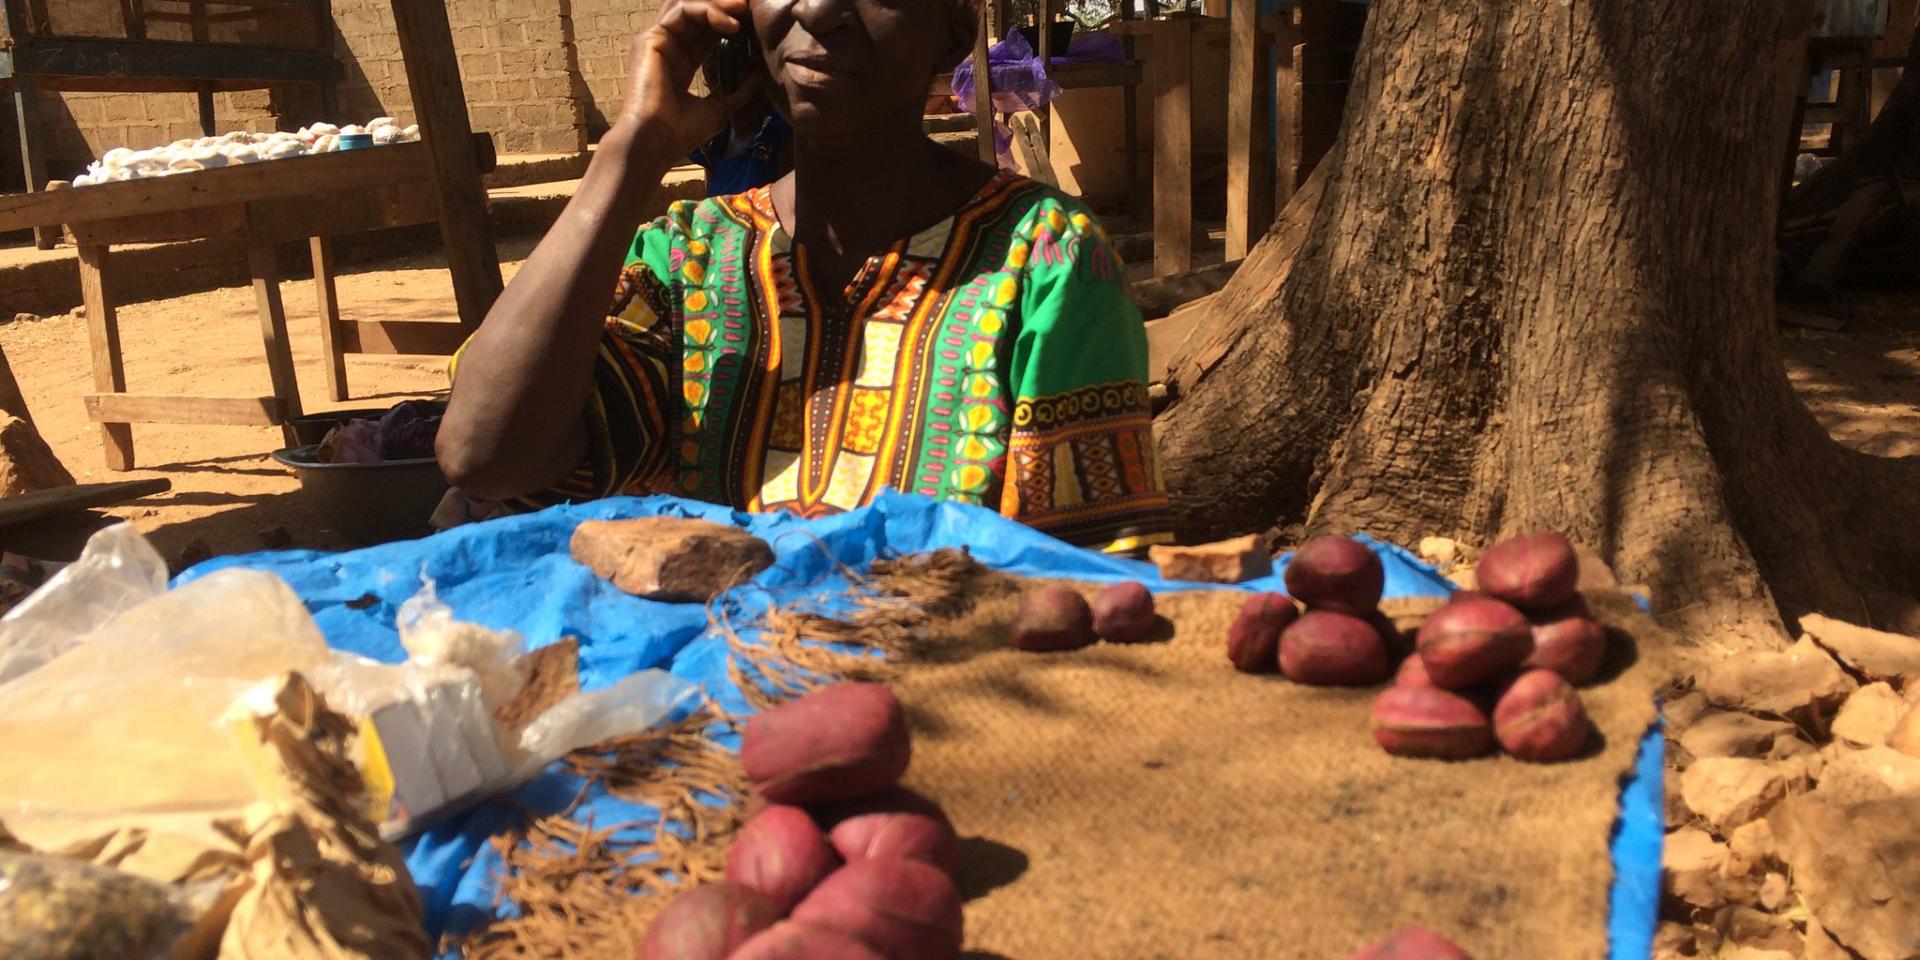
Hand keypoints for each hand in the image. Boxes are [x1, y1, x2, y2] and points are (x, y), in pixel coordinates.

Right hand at [613, 0, 761, 159]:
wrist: (656, 143)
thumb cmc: (681, 133)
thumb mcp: (719, 109)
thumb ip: (738, 91)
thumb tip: (760, 75)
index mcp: (681, 61)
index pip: (705, 30)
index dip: (728, 21)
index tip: (753, 21)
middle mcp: (668, 46)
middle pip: (696, 12)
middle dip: (723, 6)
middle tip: (750, 7)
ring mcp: (657, 40)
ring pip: (687, 5)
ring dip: (717, 3)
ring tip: (743, 8)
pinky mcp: (651, 38)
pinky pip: (682, 12)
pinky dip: (708, 11)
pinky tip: (730, 24)